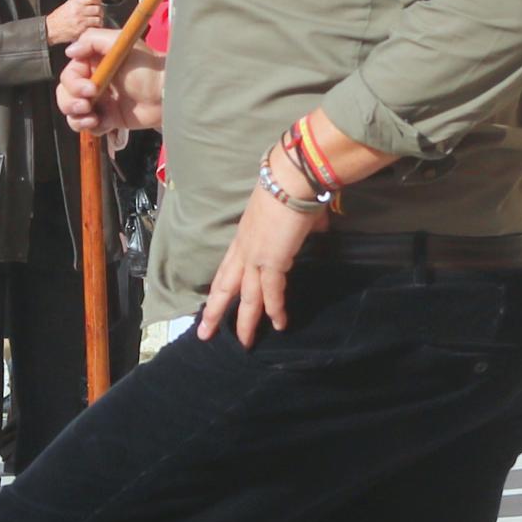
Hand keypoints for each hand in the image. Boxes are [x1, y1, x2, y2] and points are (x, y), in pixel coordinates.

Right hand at [43, 0, 98, 46]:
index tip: (98, 2)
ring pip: (98, 19)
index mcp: (75, 2)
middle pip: (98, 8)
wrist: (50, 29)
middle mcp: (78, 11)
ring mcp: (81, 22)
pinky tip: (92, 27)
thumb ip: (80, 2)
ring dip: (98, 20)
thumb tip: (92, 1)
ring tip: (95, 21)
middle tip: (98, 13)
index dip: (97, 0)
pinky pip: (95, 28)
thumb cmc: (58, 18)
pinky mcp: (82, 31)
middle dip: (99, 11)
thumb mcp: (68, 4)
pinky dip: (95, 28)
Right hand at [58, 25, 160, 134]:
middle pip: (65, 96)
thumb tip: (69, 51)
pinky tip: (106, 124)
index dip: (74, 85)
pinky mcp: (107, 119)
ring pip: (72, 113)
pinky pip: (88, 127)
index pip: (69, 76)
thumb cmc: (147, 67)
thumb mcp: (120, 44)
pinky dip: (92, 127)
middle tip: (87, 106)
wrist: (168, 94)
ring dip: (77, 118)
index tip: (91, 90)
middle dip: (71, 103)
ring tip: (94, 119)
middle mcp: (93, 83)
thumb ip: (92, 40)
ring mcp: (99, 102)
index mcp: (93, 64)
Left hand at [201, 181, 318, 346]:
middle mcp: (244, 247)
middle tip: (204, 333)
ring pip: (245, 296)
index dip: (221, 287)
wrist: (292, 178)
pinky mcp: (272, 260)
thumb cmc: (292, 187)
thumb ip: (300, 223)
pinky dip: (274, 309)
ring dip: (245, 321)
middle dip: (215, 311)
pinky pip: (271, 291)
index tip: (213, 302)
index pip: (228, 267)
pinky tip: (278, 324)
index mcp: (244, 235)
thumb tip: (317, 223)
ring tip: (244, 343)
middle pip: (225, 285)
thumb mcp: (291, 209)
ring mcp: (255, 255)